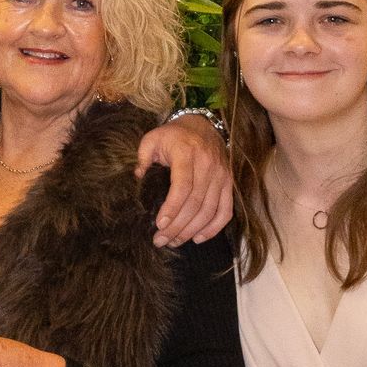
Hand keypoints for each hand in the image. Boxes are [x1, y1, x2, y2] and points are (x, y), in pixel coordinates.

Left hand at [138, 114, 232, 247]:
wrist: (203, 125)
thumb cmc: (174, 135)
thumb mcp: (153, 139)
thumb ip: (142, 156)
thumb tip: (137, 177)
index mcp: (187, 154)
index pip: (183, 186)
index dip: (172, 208)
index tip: (159, 224)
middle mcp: (208, 166)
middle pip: (195, 203)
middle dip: (177, 226)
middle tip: (160, 240)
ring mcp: (221, 176)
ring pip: (209, 210)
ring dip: (191, 230)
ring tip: (173, 242)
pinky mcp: (228, 184)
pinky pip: (225, 211)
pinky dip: (213, 228)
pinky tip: (197, 238)